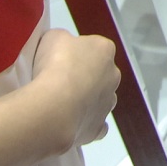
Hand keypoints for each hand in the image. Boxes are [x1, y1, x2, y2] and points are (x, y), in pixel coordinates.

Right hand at [29, 27, 120, 150]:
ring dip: (86, 100)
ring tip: (62, 104)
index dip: (75, 53)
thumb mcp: (53, 37)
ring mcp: (108, 103)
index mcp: (104, 50)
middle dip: (84, 77)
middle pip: (99, 74)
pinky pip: (96, 124)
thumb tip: (64, 46)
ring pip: (100, 99)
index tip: (59, 60)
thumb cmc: (55, 65)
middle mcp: (113, 75)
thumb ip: (63, 39)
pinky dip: (87, 123)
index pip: (93, 47)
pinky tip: (72, 123)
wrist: (55, 106)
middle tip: (59, 82)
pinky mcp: (99, 128)